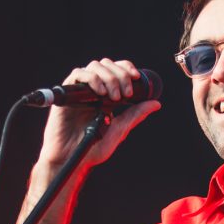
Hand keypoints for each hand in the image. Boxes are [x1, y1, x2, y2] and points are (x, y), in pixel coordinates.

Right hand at [37, 57, 159, 172]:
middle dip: (120, 75)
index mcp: (106, 95)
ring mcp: (80, 90)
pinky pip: (78, 74)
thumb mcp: (119, 130)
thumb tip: (156, 103)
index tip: (136, 78)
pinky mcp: (68, 94)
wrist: (72, 159)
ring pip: (94, 66)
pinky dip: (92, 79)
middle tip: (125, 94)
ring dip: (108, 77)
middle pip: (107, 65)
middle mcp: (93, 90)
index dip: (126, 68)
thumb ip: (135, 115)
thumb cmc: (92, 149)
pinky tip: (100, 93)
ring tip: (112, 97)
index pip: (117, 70)